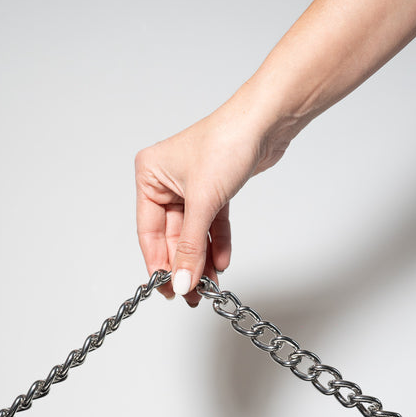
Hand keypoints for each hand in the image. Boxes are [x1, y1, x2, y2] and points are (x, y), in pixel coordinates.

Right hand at [135, 85, 292, 305]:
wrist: (266, 122)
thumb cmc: (226, 142)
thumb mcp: (202, 202)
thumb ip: (190, 247)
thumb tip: (180, 281)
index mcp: (149, 176)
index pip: (148, 231)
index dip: (158, 264)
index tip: (168, 289)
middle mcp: (166, 181)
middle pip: (172, 236)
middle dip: (184, 265)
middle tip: (190, 294)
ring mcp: (191, 186)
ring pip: (194, 233)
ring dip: (202, 259)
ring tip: (210, 285)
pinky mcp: (215, 190)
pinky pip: (211, 225)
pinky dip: (217, 243)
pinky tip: (223, 262)